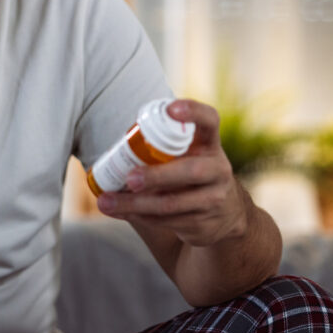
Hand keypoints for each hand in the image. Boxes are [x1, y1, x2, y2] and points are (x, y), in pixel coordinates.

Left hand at [96, 98, 250, 246]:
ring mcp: (214, 199)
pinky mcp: (204, 224)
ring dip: (135, 204)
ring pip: (172, 203)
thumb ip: (163, 149)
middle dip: (157, 176)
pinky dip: (139, 216)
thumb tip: (115, 152)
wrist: (226, 215)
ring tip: (106, 202)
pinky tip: (120, 211)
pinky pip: (167, 221)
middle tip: (130, 178)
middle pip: (191, 171)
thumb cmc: (191, 175)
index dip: (193, 112)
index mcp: (209, 144)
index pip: (209, 120)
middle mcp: (217, 169)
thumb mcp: (187, 157)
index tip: (171, 109)